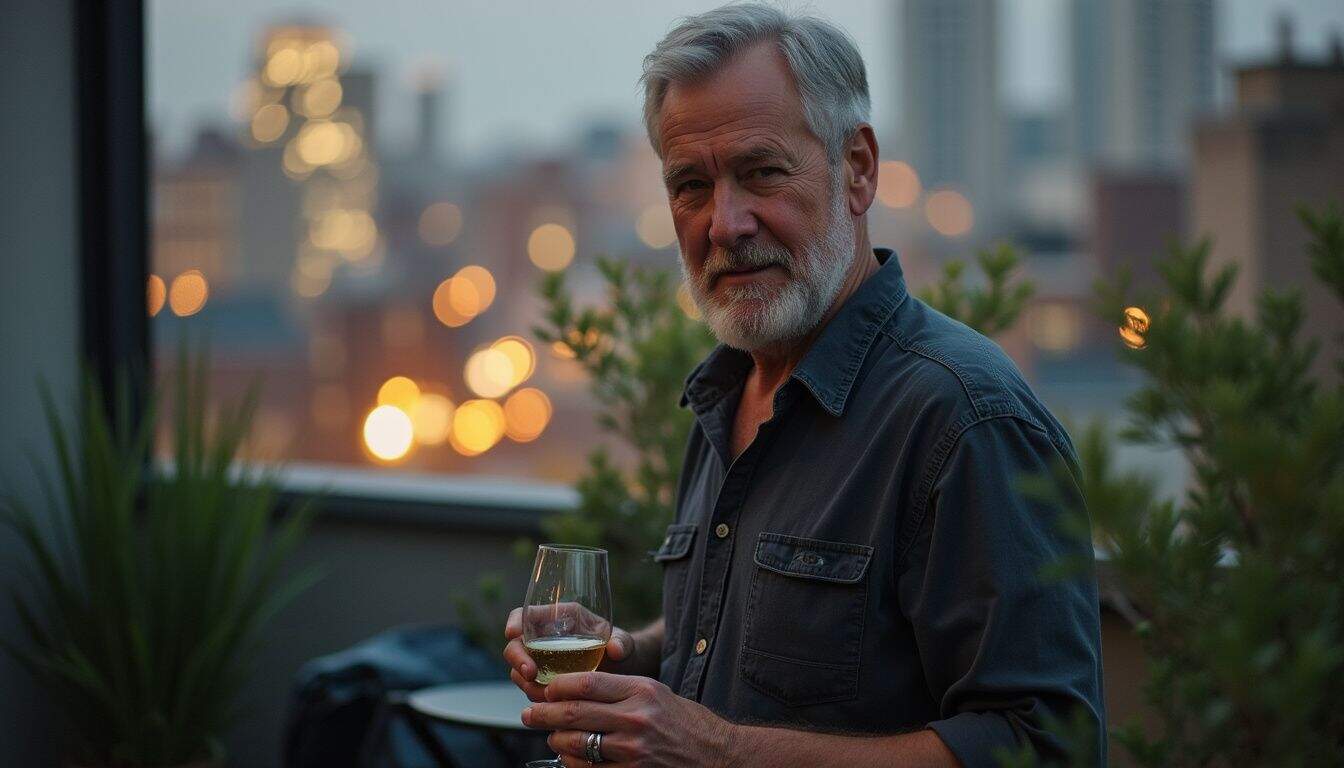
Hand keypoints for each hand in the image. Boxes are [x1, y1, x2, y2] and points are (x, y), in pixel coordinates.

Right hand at [503, 606, 636, 702]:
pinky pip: (531, 689)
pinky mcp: (544, 682)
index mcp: (561, 618)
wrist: (621, 673)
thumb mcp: (624, 643)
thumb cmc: (620, 649)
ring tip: (545, 693)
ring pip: (519, 671)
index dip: (515, 621)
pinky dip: (537, 696)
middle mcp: (546, 639)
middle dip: (517, 659)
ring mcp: (542, 662)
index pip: (526, 614)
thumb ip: (622, 643)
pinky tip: (551, 704)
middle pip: (516, 645)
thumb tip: (615, 649)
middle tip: (530, 673)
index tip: (513, 633)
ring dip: (526, 682)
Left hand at [521, 671, 731, 767]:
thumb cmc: (686, 723)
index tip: (546, 689)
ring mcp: (633, 751)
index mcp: (641, 691)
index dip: (558, 686)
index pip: (587, 682)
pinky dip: (574, 764)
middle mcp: (636, 719)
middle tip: (529, 714)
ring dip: (557, 741)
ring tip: (552, 737)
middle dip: (544, 714)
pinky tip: (571, 758)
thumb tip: (578, 690)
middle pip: (574, 713)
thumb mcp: (657, 694)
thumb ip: (621, 690)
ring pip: (577, 745)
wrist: (718, 757)